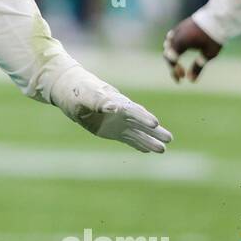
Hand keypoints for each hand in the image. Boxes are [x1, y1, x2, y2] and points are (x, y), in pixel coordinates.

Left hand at [52, 67, 172, 153]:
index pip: (133, 110)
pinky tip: (148, 151)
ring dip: (149, 141)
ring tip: (163, 149)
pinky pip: (127, 138)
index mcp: (116, 101)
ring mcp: (118, 122)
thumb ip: (98, 101)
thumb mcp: (85, 94)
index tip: (155, 124)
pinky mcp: (112, 131)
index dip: (143, 117)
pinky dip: (138, 144)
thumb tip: (114, 107)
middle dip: (154, 131)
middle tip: (170, 139)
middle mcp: (121, 112)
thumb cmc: (78, 90)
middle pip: (141, 122)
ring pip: (137, 133)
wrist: (70, 91)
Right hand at [163, 17, 221, 82]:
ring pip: (168, 43)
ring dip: (172, 54)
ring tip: (179, 61)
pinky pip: (173, 36)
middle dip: (173, 64)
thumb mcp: (208, 54)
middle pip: (168, 52)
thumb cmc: (214, 35)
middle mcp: (177, 35)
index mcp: (181, 42)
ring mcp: (178, 28)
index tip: (182, 78)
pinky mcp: (182, 25)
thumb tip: (190, 80)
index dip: (174, 70)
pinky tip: (184, 49)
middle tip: (181, 73)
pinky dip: (175, 45)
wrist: (220, 16)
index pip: (170, 59)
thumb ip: (198, 67)